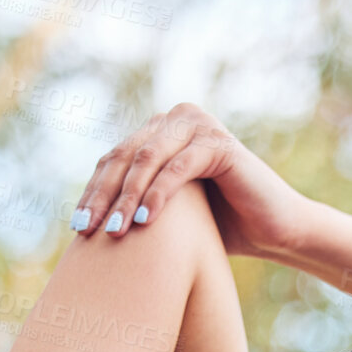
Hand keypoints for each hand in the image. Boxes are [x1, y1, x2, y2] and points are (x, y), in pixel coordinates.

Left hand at [70, 102, 307, 259]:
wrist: (274, 231)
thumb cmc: (221, 228)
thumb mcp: (168, 213)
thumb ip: (135, 201)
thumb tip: (82, 220)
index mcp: (160, 131)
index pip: (114, 160)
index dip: (93, 192)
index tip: (76, 228)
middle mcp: (177, 119)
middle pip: (125, 156)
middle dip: (103, 196)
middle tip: (87, 230)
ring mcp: (199, 126)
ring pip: (147, 160)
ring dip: (127, 197)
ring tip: (115, 231)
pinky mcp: (220, 143)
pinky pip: (179, 167)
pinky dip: (160, 194)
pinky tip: (145, 221)